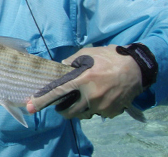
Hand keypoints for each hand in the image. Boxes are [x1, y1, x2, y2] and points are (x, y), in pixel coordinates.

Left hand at [27, 45, 143, 119]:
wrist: (137, 68)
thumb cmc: (110, 57)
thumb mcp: (88, 53)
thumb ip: (72, 62)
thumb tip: (61, 69)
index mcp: (84, 79)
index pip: (58, 92)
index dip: (42, 100)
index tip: (30, 106)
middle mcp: (92, 95)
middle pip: (69, 112)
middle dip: (62, 109)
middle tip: (63, 103)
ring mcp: (103, 106)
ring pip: (83, 114)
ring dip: (79, 109)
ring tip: (85, 97)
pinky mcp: (112, 112)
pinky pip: (97, 114)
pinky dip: (95, 108)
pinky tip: (101, 97)